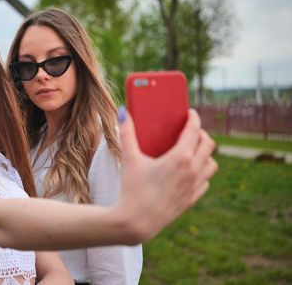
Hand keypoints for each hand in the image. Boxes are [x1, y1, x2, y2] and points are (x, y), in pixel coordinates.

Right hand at [116, 108, 216, 242]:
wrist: (136, 222)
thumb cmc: (132, 189)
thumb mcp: (129, 159)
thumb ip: (127, 134)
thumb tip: (122, 112)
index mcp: (180, 158)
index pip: (194, 131)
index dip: (194, 119)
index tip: (191, 113)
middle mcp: (192, 171)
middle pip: (208, 144)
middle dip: (201, 134)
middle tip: (190, 131)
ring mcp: (194, 186)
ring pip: (212, 164)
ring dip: (205, 155)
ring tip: (192, 151)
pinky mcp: (192, 199)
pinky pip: (205, 181)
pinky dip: (201, 173)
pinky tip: (190, 172)